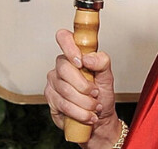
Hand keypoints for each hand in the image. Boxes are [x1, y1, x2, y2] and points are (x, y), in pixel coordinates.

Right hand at [45, 29, 120, 147]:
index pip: (64, 38)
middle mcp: (62, 66)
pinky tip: (88, 115)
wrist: (99, 119)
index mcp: (75, 55)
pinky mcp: (50, 99)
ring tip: (94, 106)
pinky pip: (63, 105)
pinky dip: (79, 112)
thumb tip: (88, 58)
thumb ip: (102, 62)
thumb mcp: (108, 77)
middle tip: (95, 93)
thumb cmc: (102, 96)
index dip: (69, 47)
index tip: (80, 61)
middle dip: (84, 86)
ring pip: (65, 90)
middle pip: (65, 69)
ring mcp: (54, 82)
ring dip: (84, 102)